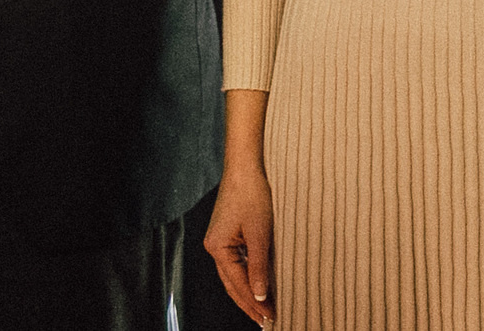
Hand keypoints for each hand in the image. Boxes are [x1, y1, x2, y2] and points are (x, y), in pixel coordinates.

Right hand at [203, 163, 275, 326]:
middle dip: (249, 304)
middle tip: (267, 321)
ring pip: (232, 276)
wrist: (244, 167)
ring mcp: (218, 241)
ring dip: (248, 292)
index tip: (270, 317)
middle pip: (231, 285)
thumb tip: (261, 295)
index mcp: (218, 248)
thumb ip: (259, 266)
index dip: (255, 302)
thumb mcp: (260, 233)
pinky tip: (258, 285)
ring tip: (263, 310)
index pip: (238, 284)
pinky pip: (235, 263)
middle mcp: (214, 247)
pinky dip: (247, 277)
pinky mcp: (225, 235)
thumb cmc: (252, 195)